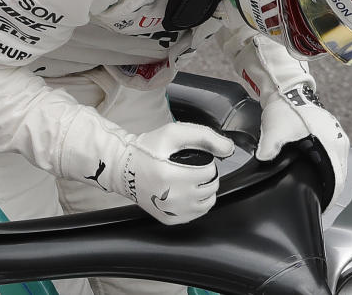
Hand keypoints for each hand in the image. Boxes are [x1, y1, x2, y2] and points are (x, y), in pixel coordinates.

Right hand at [116, 123, 233, 224]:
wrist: (124, 168)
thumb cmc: (147, 149)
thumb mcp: (174, 133)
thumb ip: (205, 137)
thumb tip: (228, 148)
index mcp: (172, 176)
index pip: (210, 172)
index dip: (208, 163)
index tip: (197, 159)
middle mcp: (171, 197)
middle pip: (210, 188)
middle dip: (208, 176)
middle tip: (195, 168)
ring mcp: (171, 211)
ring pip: (207, 203)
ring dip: (206, 190)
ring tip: (193, 180)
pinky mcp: (169, 219)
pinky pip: (196, 214)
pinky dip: (197, 203)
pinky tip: (188, 192)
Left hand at [257, 84, 348, 204]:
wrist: (287, 89)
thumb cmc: (285, 107)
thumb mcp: (275, 130)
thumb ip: (269, 147)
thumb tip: (264, 158)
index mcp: (332, 143)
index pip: (338, 180)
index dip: (330, 197)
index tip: (323, 207)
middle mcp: (339, 140)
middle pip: (339, 175)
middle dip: (329, 190)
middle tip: (317, 202)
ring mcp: (337, 135)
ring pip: (337, 166)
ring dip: (328, 179)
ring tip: (316, 190)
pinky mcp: (331, 133)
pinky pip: (333, 157)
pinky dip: (327, 168)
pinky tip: (315, 172)